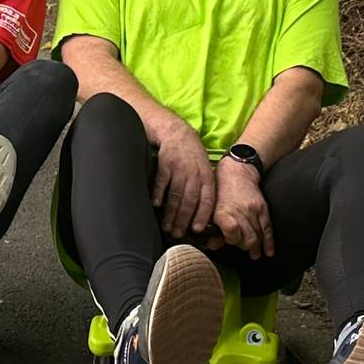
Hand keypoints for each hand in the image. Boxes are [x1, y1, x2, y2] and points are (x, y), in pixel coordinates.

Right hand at [145, 110, 214, 240]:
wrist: (175, 130)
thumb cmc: (189, 153)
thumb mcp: (202, 168)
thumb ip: (202, 187)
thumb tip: (201, 212)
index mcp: (206, 176)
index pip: (207, 199)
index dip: (202, 215)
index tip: (196, 230)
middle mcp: (195, 173)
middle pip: (190, 200)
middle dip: (183, 219)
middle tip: (176, 233)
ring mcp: (180, 167)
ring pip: (176, 194)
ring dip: (171, 212)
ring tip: (165, 225)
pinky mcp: (166, 161)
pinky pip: (162, 180)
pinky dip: (159, 193)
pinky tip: (156, 204)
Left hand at [212, 160, 270, 258]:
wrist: (237, 172)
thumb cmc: (220, 191)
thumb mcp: (212, 209)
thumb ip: (213, 230)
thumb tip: (212, 247)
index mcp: (224, 212)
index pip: (232, 234)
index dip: (231, 240)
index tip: (229, 241)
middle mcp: (239, 212)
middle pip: (247, 239)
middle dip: (244, 246)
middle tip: (241, 246)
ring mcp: (253, 211)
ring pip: (258, 236)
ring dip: (255, 247)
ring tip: (254, 253)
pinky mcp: (263, 209)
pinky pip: (268, 229)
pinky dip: (268, 243)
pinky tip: (268, 252)